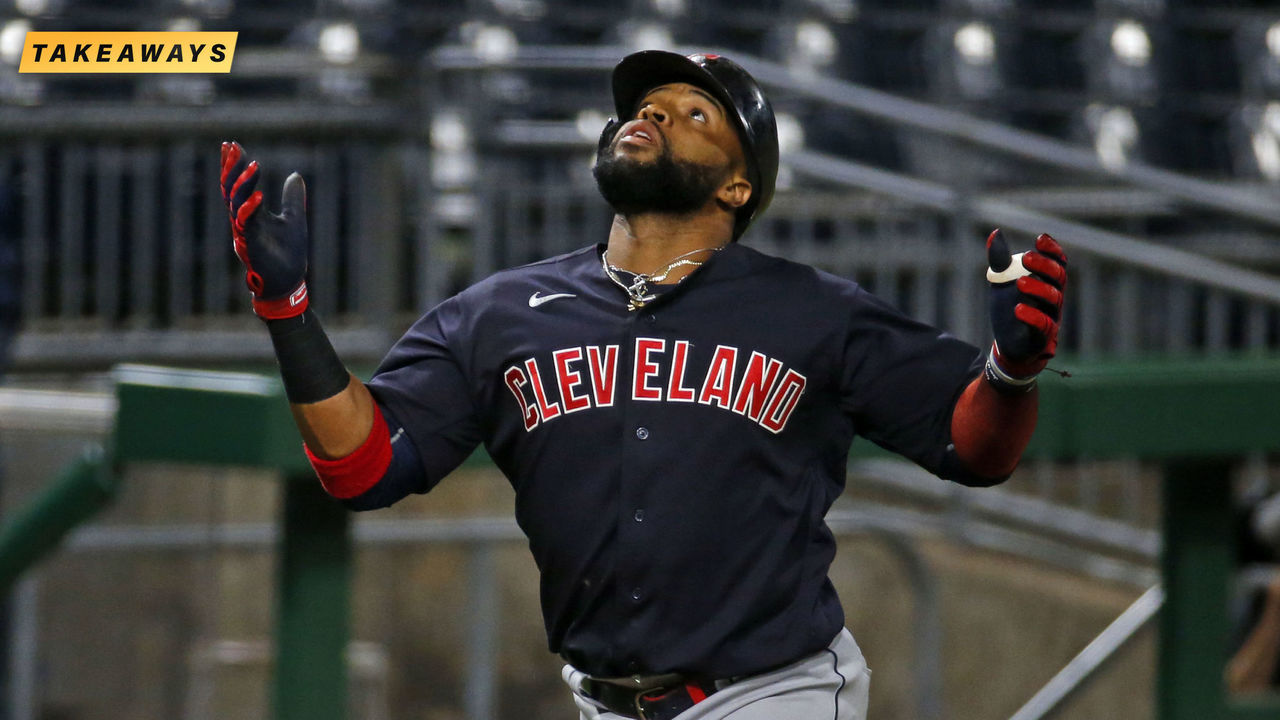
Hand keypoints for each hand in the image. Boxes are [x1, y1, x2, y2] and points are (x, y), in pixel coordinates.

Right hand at [220, 141, 309, 318]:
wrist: (290, 281)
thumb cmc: (289, 252)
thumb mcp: (294, 218)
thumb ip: (293, 198)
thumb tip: (295, 175)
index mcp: (251, 213)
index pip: (237, 185)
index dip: (234, 166)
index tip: (231, 144)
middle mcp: (243, 221)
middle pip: (230, 190)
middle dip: (231, 169)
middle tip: (231, 147)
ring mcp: (245, 233)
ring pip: (236, 204)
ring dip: (243, 184)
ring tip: (252, 165)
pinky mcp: (252, 245)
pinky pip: (247, 225)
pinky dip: (250, 210)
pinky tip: (257, 196)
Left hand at [985, 229, 1066, 381]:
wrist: (1009, 344)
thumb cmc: (1011, 307)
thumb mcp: (1003, 282)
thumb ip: (1001, 260)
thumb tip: (995, 233)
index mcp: (1047, 281)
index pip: (1057, 262)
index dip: (1052, 250)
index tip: (1040, 239)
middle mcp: (1054, 297)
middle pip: (1058, 277)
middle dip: (1044, 266)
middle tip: (1027, 257)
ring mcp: (1051, 316)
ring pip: (1054, 299)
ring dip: (1038, 289)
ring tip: (1020, 282)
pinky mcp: (1043, 336)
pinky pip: (1044, 325)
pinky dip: (1033, 316)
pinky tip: (1018, 309)